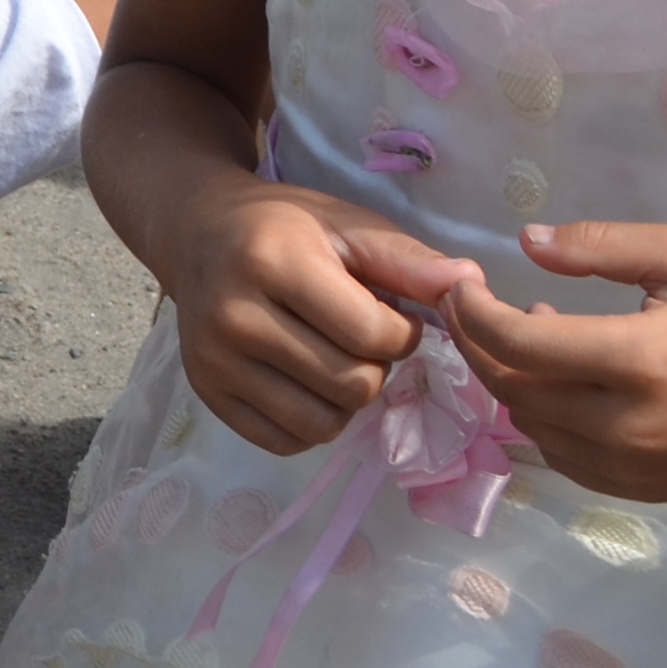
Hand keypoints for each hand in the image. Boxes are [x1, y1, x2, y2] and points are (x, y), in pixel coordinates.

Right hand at [149, 172, 459, 454]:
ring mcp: (214, 361)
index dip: (403, 332)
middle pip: (353, 386)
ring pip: (324, 424)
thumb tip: (471, 286)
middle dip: (375, 366)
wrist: (196, 231)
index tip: (390, 312)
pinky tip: (303, 379)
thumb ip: (409, 260)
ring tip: (333, 358)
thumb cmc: (284, 226)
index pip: (373, 336)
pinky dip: (310, 421)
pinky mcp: (206, 393)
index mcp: (272, 262)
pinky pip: (287, 441)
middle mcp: (235, 316)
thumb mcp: (347, 226)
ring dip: (345, 399)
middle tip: (358, 335)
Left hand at [450, 222, 666, 498]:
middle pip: (511, 388)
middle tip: (482, 306)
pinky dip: (544, 420)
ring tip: (539, 336)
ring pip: (530, 427)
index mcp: (638, 362)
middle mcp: (627, 426)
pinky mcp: (643, 491)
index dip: (471, 312)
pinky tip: (566, 382)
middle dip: (481, 344)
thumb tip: (527, 241)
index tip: (461, 284)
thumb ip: (601, 245)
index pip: (516, 344)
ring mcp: (634, 468)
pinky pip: (563, 458)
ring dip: (513, 381)